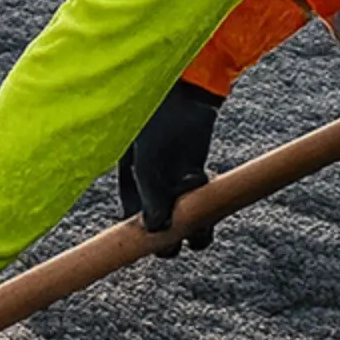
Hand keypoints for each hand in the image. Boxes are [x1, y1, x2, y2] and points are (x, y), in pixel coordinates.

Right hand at [118, 80, 224, 247]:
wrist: (181, 95)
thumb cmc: (153, 123)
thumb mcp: (145, 160)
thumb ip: (150, 194)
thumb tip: (156, 228)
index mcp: (131, 194)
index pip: (134, 232)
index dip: (145, 244)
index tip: (160, 245)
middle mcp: (153, 196)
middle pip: (164, 236)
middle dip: (174, 236)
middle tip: (183, 223)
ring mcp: (176, 189)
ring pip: (189, 225)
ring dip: (197, 224)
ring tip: (200, 206)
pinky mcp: (197, 179)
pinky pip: (205, 205)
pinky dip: (208, 202)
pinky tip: (202, 177)